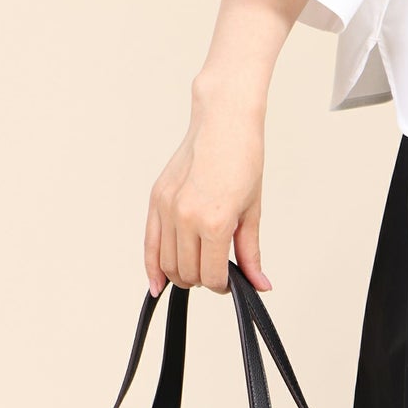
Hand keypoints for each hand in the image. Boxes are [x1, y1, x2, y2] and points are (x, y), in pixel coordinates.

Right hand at [144, 78, 272, 296]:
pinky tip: (157, 285)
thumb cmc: (242, 159)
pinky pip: (149, 246)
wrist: (223, 122)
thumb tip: (259, 285)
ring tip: (196, 269)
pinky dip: (152, 269)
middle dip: (203, 280)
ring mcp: (167, 209)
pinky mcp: (156, 201)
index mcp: (215, 222)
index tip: (229, 281)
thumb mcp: (252, 212)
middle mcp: (186, 218)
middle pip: (188, 274)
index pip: (211, 276)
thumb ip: (250, 253)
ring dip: (182, 275)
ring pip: (167, 264)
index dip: (222, 285)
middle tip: (215, 272)